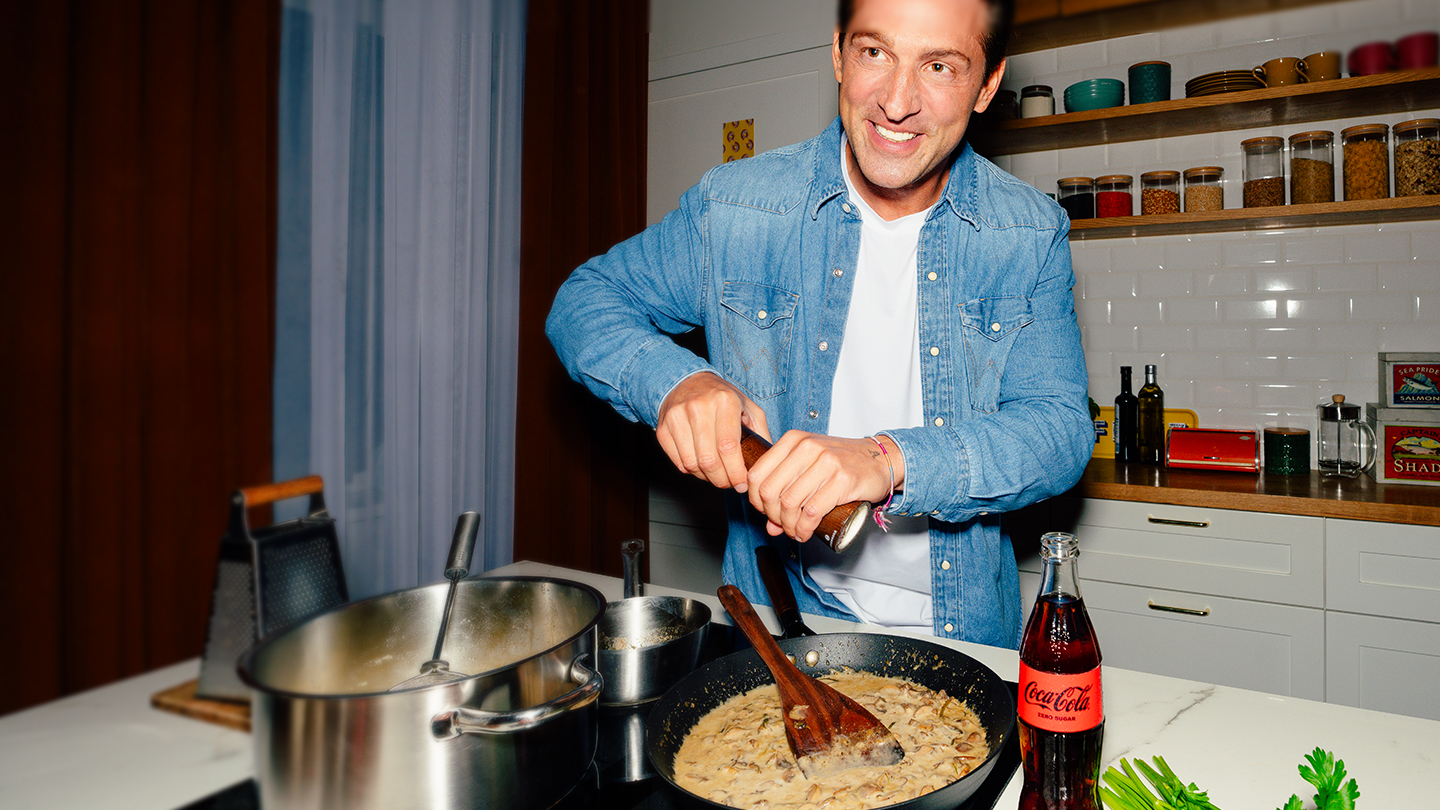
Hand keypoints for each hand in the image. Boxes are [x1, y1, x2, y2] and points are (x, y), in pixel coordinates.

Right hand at [656, 372, 769, 491]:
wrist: (686, 382)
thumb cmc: (720, 397)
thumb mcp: (747, 406)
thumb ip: (760, 432)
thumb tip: (770, 460)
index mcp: (724, 401)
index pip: (728, 447)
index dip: (735, 472)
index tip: (741, 483)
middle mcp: (698, 407)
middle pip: (709, 460)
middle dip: (722, 480)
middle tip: (729, 484)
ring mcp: (677, 417)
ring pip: (692, 464)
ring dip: (706, 477)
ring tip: (716, 475)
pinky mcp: (664, 428)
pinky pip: (678, 462)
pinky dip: (691, 471)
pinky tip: (701, 465)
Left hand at [746, 432, 903, 540]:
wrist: (880, 459)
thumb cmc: (843, 463)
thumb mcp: (809, 468)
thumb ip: (787, 490)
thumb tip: (770, 525)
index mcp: (793, 440)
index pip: (757, 474)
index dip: (755, 500)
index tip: (765, 512)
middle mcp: (807, 447)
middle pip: (770, 491)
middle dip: (771, 516)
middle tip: (781, 525)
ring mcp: (825, 462)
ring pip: (789, 503)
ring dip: (788, 525)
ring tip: (794, 531)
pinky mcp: (842, 480)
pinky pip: (811, 511)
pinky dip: (804, 528)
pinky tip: (805, 533)